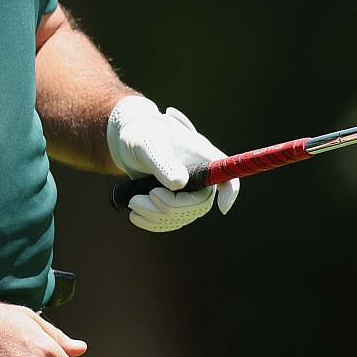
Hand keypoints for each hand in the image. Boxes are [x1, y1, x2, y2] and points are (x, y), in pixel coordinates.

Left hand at [106, 95, 241, 231]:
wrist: (127, 141)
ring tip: (132, 202)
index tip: (222, 208)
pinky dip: (152, 222)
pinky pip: (170, 222)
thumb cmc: (141, 134)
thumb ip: (162, 162)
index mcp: (203, 157)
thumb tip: (179, 184)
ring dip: (155, 215)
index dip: (230, 192)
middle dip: (169, 207)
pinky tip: (134, 214)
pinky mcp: (175, 203)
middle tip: (141, 198)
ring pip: (182, 217)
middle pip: (200, 204)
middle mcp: (201, 177)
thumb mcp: (148, 144)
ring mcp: (188, 192)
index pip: (227, 176)